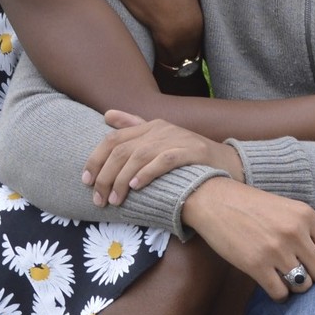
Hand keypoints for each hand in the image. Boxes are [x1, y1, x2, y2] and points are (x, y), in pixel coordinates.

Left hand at [84, 109, 243, 207]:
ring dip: (122, 180)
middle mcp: (161, 129)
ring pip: (138, 157)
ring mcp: (177, 139)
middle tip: (99, 199)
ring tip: (115, 200)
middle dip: (106, 176)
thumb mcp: (160, 138)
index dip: (96, 158)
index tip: (86, 180)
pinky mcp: (192, 152)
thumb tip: (107, 115)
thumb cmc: (190, 158)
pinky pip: (164, 160)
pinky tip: (136, 187)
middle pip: (122, 150)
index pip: (113, 139)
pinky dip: (147, 173)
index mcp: (151, 125)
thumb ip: (134, 126)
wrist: (228, 164)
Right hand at [180, 178, 314, 301]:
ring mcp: (275, 250)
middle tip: (298, 271)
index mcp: (306, 215)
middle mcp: (294, 232)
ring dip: (295, 286)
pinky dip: (279, 295)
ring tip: (283, 276)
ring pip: (303, 286)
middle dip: (313, 276)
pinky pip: (281, 293)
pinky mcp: (255, 265)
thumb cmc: (253, 207)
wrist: (214, 201)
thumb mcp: (288, 209)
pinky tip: (272, 284)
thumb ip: (312, 231)